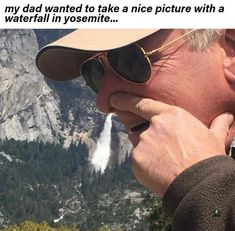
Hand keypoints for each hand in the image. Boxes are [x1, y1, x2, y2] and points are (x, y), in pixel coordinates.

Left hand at [110, 93, 232, 196]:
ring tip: (164, 163)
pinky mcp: (137, 160)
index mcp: (170, 116)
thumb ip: (217, 125)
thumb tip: (227, 117)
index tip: (114, 99)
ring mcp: (143, 143)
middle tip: (162, 151)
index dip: (126, 100)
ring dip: (147, 151)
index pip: (142, 104)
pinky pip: (138, 160)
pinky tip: (159, 171)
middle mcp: (153, 126)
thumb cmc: (207, 158)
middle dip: (146, 138)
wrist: (200, 185)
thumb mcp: (214, 137)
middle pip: (140, 129)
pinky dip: (145, 165)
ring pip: (139, 145)